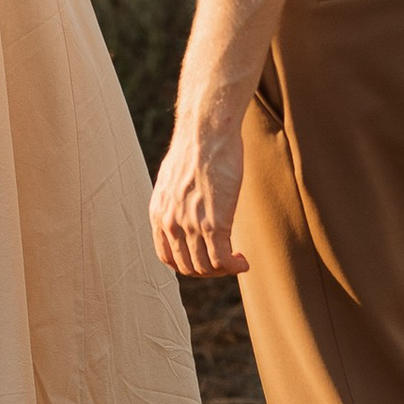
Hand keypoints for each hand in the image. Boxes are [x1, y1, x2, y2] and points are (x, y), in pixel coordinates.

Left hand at [150, 110, 249, 277]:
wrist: (206, 133)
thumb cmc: (196, 147)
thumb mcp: (174, 178)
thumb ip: (176, 199)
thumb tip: (188, 205)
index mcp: (159, 213)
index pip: (167, 257)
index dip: (187, 264)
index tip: (203, 259)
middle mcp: (171, 224)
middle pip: (186, 267)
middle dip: (207, 270)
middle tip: (224, 262)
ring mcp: (192, 226)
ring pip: (205, 268)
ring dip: (223, 271)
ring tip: (236, 262)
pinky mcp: (214, 223)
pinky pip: (223, 260)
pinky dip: (234, 267)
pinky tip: (243, 262)